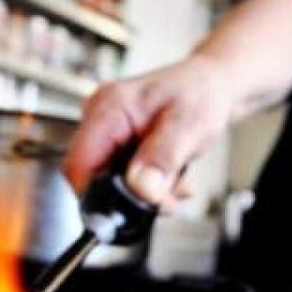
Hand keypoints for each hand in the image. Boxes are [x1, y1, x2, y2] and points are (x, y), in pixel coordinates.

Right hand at [64, 55, 237, 205]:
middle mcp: (101, 118)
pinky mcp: (119, 143)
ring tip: (175, 182)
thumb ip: (163, 158)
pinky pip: (121, 177)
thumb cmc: (201, 93)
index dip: (99, 195)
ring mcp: (108, 131)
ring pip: (109, 182)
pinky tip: (170, 177)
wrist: (212, 84)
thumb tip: (141, 188)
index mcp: (109, 108)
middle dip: (130, 197)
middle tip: (168, 197)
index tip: (132, 208)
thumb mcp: (189, 126)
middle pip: (93, 177)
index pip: (78, 165)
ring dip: (144, 194)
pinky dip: (147, 186)